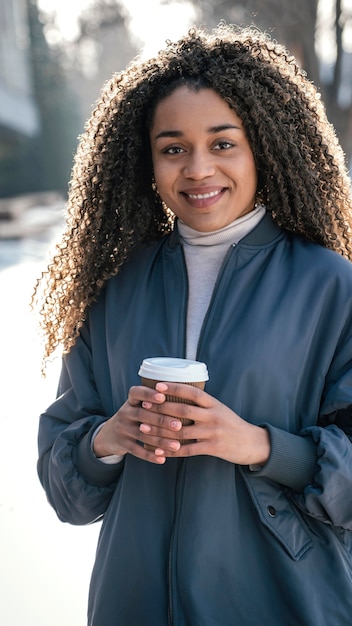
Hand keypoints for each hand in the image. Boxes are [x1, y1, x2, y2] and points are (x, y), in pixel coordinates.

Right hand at [93, 384, 185, 464]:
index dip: (149, 394)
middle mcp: (125, 413)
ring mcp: (122, 429)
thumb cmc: (135, 416)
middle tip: (178, 425)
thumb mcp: (138, 406)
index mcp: (131, 401)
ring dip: (160, 441)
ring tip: (176, 445)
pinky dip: (150, 455)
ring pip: (142, 435)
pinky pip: (136, 450)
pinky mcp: (122, 444)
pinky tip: (163, 458)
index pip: (137, 393)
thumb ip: (155, 402)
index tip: (163, 396)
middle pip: (143, 415)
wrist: (110, 434)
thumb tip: (186, 394)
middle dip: (161, 420)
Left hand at [138, 382, 270, 465]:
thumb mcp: (219, 408)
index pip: (192, 392)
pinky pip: (188, 450)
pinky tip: (159, 451)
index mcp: (214, 403)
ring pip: (181, 431)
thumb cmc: (231, 424)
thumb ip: (201, 404)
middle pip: (183, 410)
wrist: (252, 442)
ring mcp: (212, 433)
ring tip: (144, 428)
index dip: (174, 388)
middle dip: (161, 408)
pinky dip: (172, 451)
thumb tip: (178, 394)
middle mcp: (213, 416)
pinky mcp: (212, 448)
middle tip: (144, 406)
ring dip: (160, 431)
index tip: (157, 385)